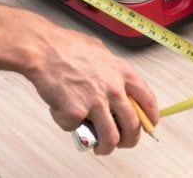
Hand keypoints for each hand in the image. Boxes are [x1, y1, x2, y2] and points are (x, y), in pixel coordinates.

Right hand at [27, 27, 158, 154]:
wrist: (42, 50)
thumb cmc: (64, 46)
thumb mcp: (99, 51)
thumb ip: (111, 69)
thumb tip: (115, 82)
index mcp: (121, 72)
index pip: (147, 100)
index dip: (150, 117)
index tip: (148, 124)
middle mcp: (112, 89)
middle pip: (132, 125)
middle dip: (130, 140)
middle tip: (123, 142)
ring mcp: (95, 102)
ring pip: (110, 137)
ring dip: (106, 147)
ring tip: (99, 146)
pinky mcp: (76, 113)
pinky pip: (76, 128)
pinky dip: (69, 124)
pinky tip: (63, 112)